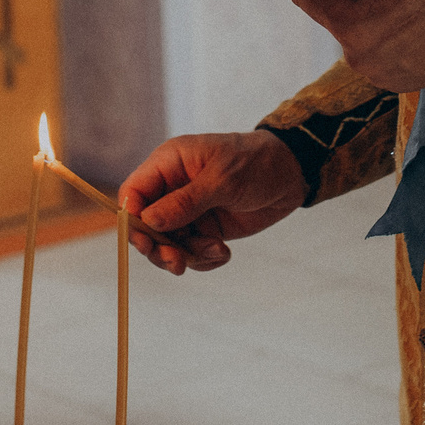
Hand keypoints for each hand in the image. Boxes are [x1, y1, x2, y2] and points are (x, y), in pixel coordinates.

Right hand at [119, 131, 306, 274]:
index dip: (133, 219)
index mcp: (169, 164)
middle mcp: (173, 188)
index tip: (146, 242)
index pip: (134, 193)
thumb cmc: (255, 162)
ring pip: (169, 244)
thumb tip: (148, 221)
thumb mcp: (222, 180)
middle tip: (177, 262)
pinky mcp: (205, 228)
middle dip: (159, 247)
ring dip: (188, 255)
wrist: (291, 173)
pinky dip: (205, 258)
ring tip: (216, 251)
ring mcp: (188, 211)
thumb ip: (185, 202)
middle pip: (146, 225)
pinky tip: (224, 253)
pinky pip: (191, 252)